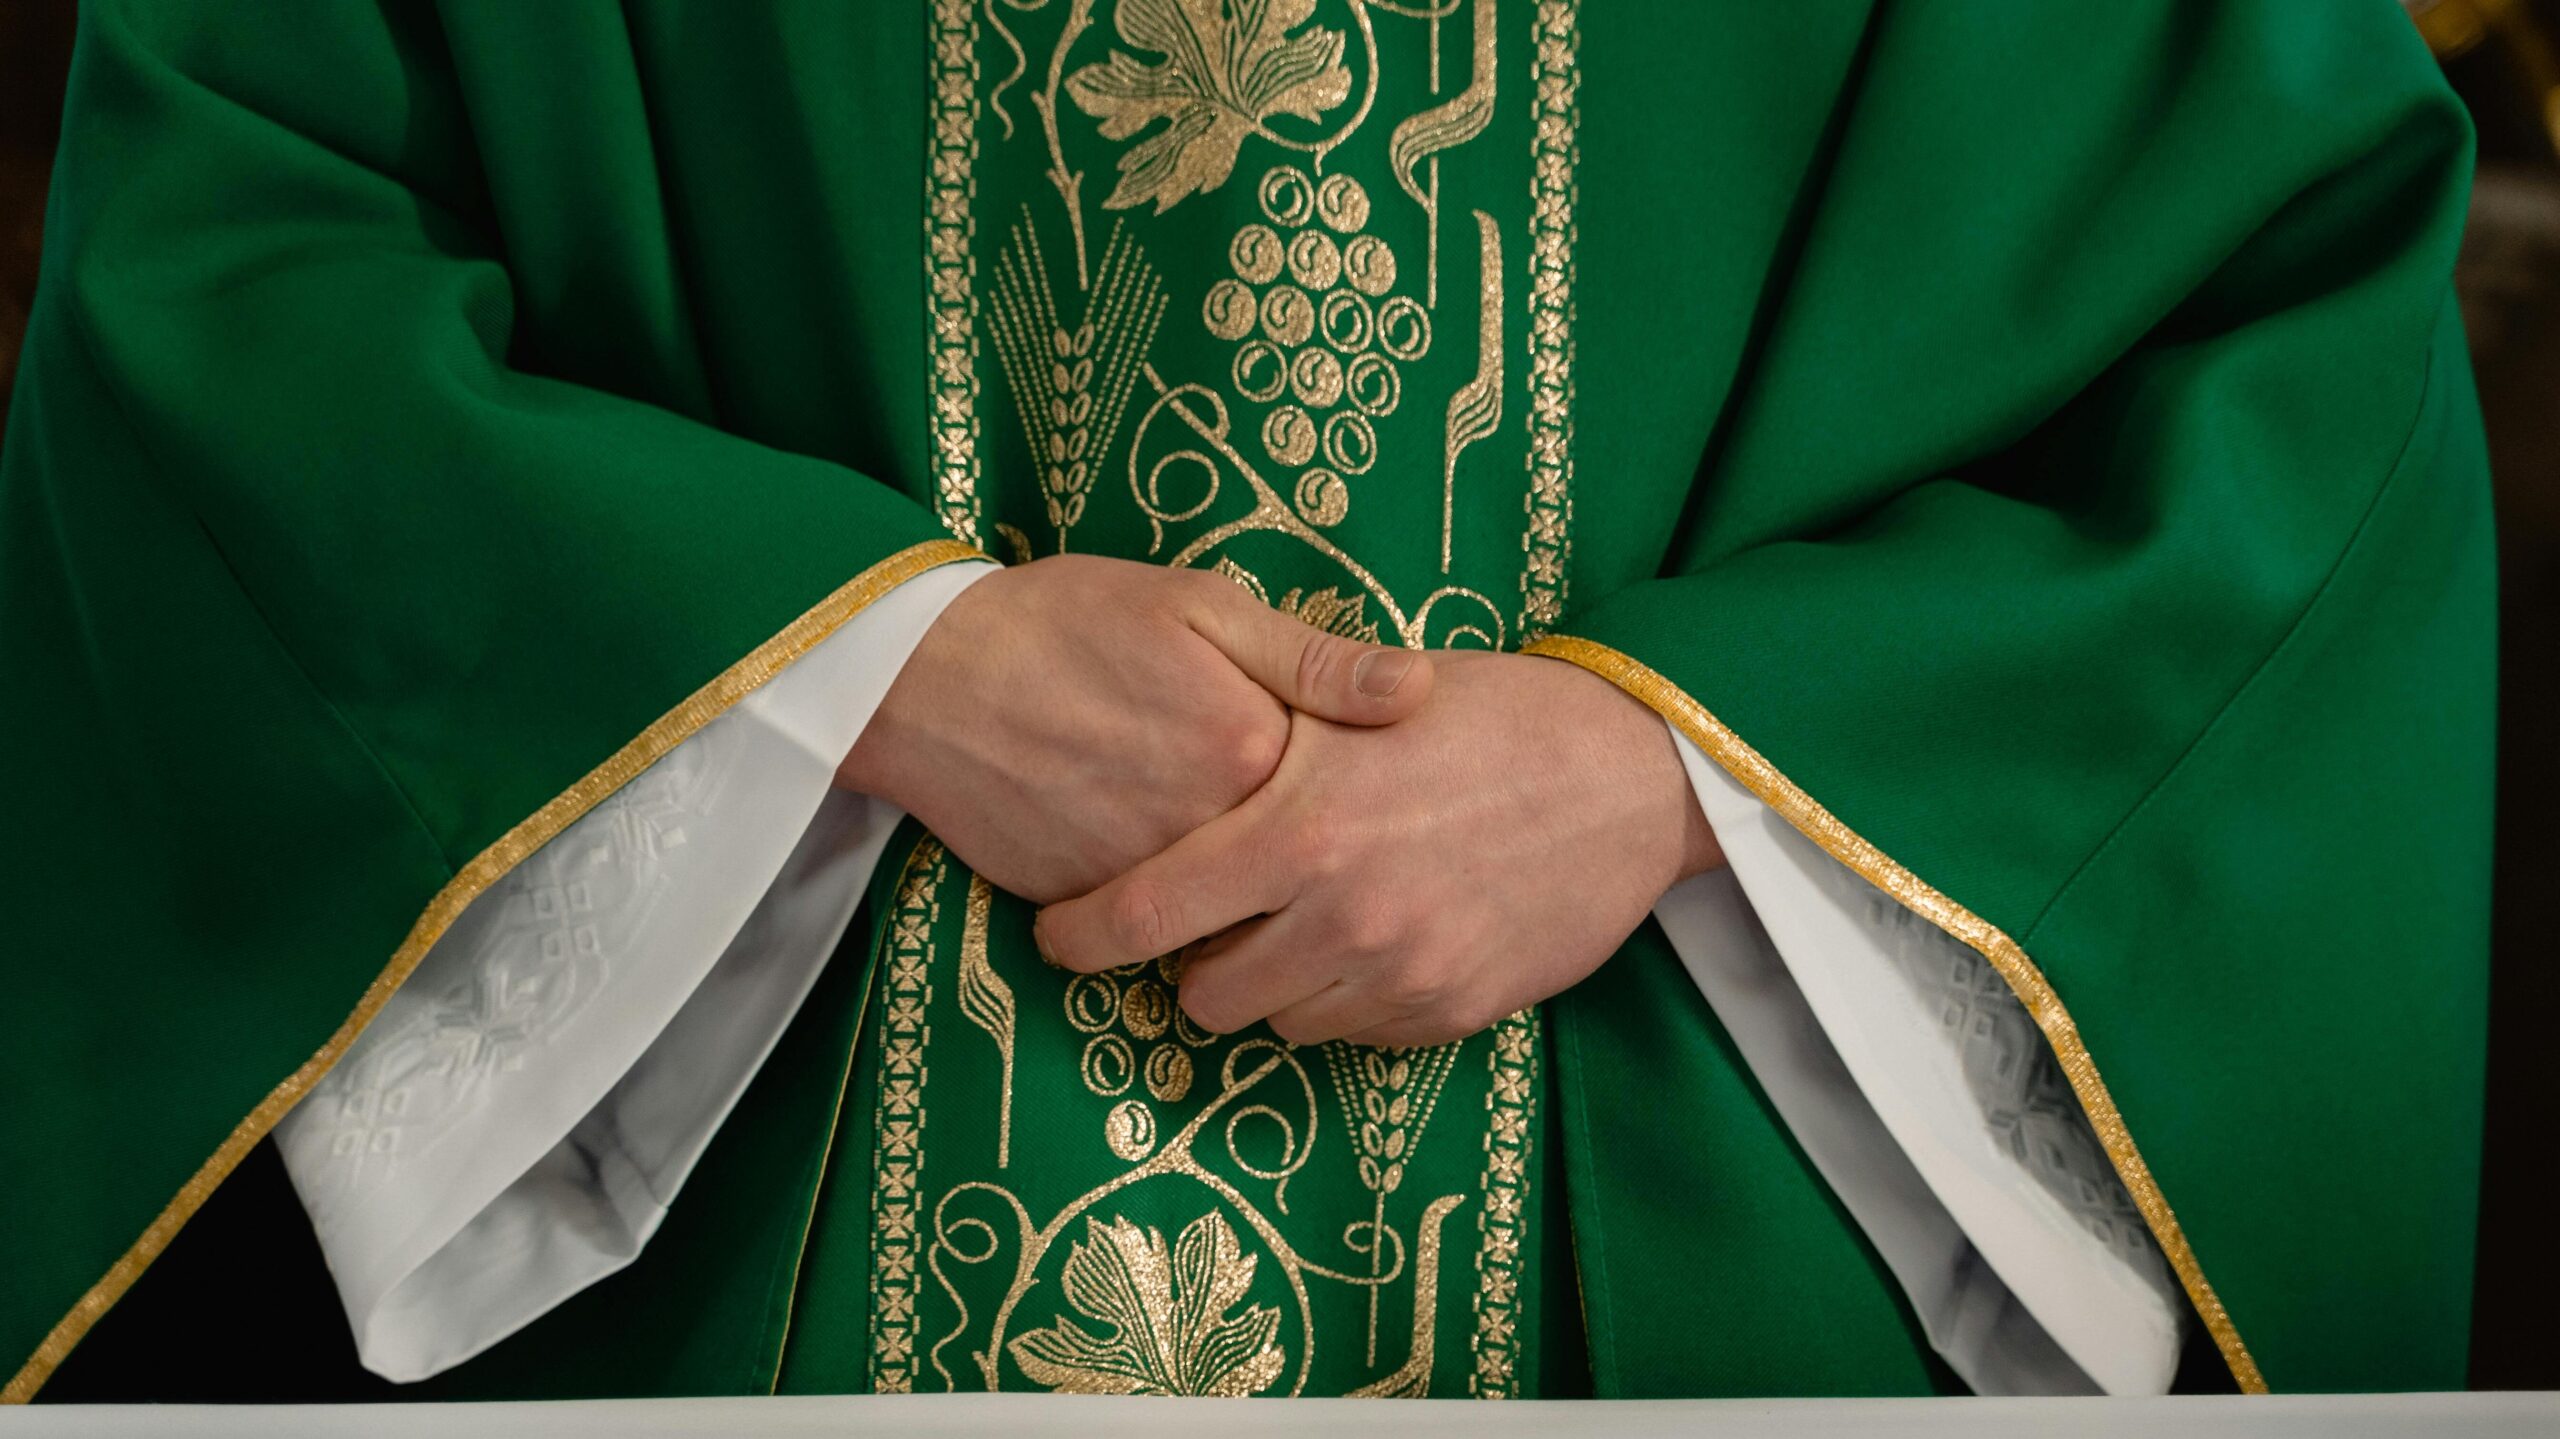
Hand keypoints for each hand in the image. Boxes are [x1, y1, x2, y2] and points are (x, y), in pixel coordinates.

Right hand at [837, 555, 1433, 902]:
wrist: (921, 672)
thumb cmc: (1066, 619)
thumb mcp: (1200, 603)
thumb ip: (1313, 658)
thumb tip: (1420, 689)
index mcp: (1253, 747)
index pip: (1347, 803)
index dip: (1358, 795)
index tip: (1368, 796)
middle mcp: (1205, 827)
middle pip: (1294, 876)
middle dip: (1310, 868)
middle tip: (1313, 844)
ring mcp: (1142, 877)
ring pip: (1226, 915)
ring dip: (1241, 900)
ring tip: (1244, 862)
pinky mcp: (1084, 908)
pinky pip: (1150, 929)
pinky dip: (1167, 910)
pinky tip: (1160, 860)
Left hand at [1032, 650, 1722, 1046]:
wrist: (1630, 774)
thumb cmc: (1487, 715)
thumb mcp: (1360, 700)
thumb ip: (1258, 731)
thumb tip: (1157, 752)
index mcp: (1297, 831)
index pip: (1144, 916)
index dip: (1081, 937)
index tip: (1059, 937)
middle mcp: (1338, 918)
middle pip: (1201, 995)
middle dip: (1191, 964)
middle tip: (1210, 921)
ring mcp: (1397, 976)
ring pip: (1276, 1023)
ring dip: (1270, 984)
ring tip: (1300, 923)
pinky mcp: (1449, 1014)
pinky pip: (1354, 1036)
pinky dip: (1343, 1000)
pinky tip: (1373, 937)